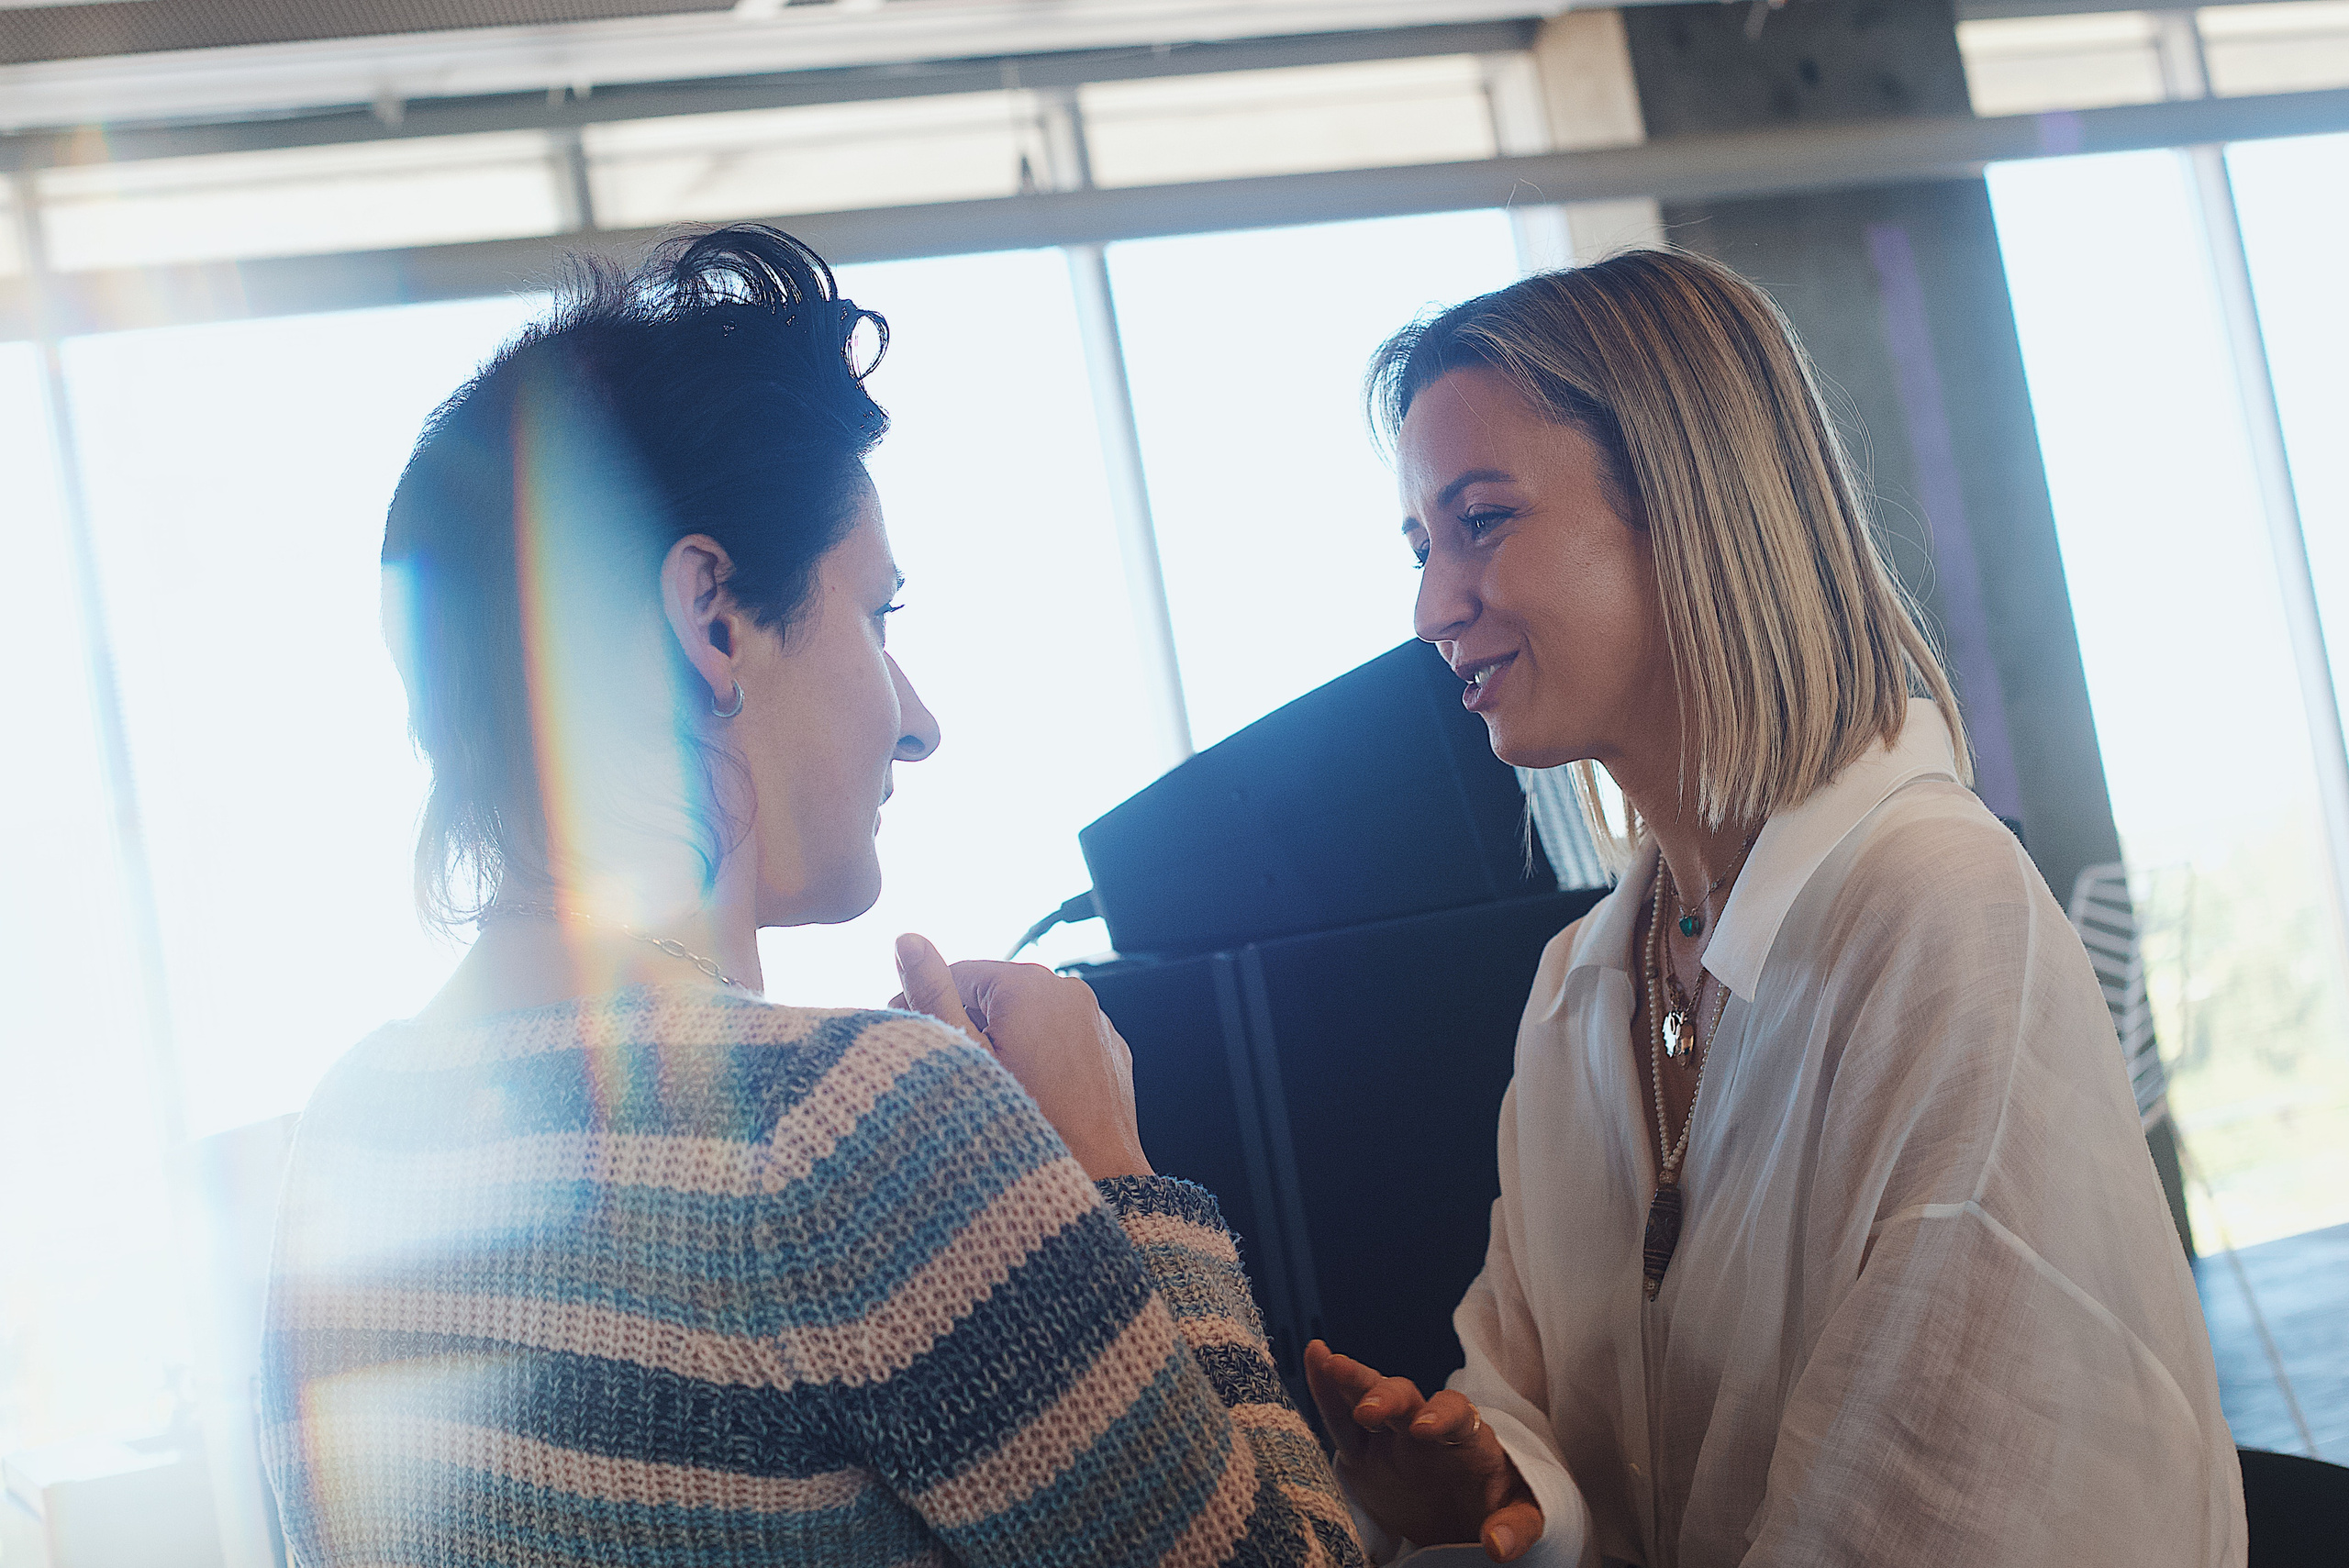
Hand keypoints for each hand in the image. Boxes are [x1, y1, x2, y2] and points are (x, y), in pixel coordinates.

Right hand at [892, 933, 1154, 1181]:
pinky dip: (1038, 1054)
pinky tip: (1020, 1090)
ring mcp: (1096, 1021)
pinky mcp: (1109, 1051)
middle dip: (964, 1019)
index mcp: (1030, 983)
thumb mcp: (963, 1055)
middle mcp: (1070, 991)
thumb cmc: (1022, 1122)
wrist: (1095, 1179)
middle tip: (938, 1061)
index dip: (924, 998)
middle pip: (996, 993)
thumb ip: (931, 992)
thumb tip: (906, 940)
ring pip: (1030, 1017)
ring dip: (1001, 1038)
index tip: (903, 1029)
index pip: (960, 972)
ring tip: (979, 1081)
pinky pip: (1062, 1040)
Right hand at [1304, 1340, 1541, 1562]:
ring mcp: (1392, 1435)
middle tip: (1368, 1410)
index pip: (1455, 1413)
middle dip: (1386, 1397)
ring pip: (1369, 1397)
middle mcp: (1426, 1425)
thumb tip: (1497, 1545)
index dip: (1440, 1416)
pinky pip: (1342, 1421)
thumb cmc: (1498, 1506)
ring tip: (1326, 1359)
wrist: (1470, 1515)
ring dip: (1351, 1381)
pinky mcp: (1365, 1453)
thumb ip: (1516, 1526)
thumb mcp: (1521, 1515)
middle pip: (1407, 1398)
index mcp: (1467, 1435)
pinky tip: (1315, 1362)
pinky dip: (1327, 1391)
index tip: (1424, 1429)